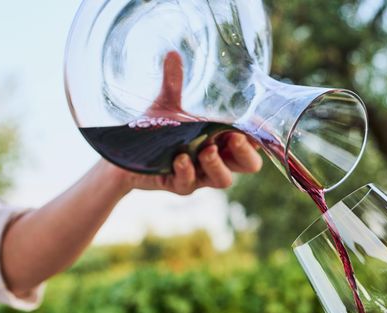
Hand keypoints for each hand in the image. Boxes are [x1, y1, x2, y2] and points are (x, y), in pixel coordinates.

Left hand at [108, 51, 262, 194]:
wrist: (125, 155)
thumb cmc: (156, 130)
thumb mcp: (167, 105)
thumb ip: (174, 83)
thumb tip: (173, 53)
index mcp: (223, 140)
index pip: (252, 143)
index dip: (260, 138)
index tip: (262, 126)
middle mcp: (217, 160)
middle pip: (248, 165)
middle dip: (245, 154)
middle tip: (235, 138)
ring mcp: (200, 175)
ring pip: (223, 180)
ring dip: (217, 165)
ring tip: (207, 149)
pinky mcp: (180, 185)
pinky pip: (189, 184)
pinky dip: (187, 172)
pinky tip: (180, 159)